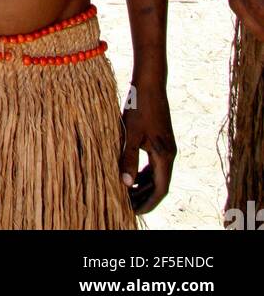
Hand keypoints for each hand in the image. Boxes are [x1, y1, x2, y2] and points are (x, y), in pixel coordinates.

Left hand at [121, 81, 175, 213]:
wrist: (150, 83)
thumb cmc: (139, 106)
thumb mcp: (131, 133)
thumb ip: (128, 159)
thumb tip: (125, 184)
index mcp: (164, 156)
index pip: (160, 190)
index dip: (148, 204)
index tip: (134, 212)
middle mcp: (170, 154)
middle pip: (160, 185)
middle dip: (145, 198)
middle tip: (128, 207)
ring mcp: (167, 147)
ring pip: (157, 175)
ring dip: (144, 186)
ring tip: (128, 194)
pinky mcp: (162, 140)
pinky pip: (155, 164)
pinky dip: (145, 173)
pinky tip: (132, 175)